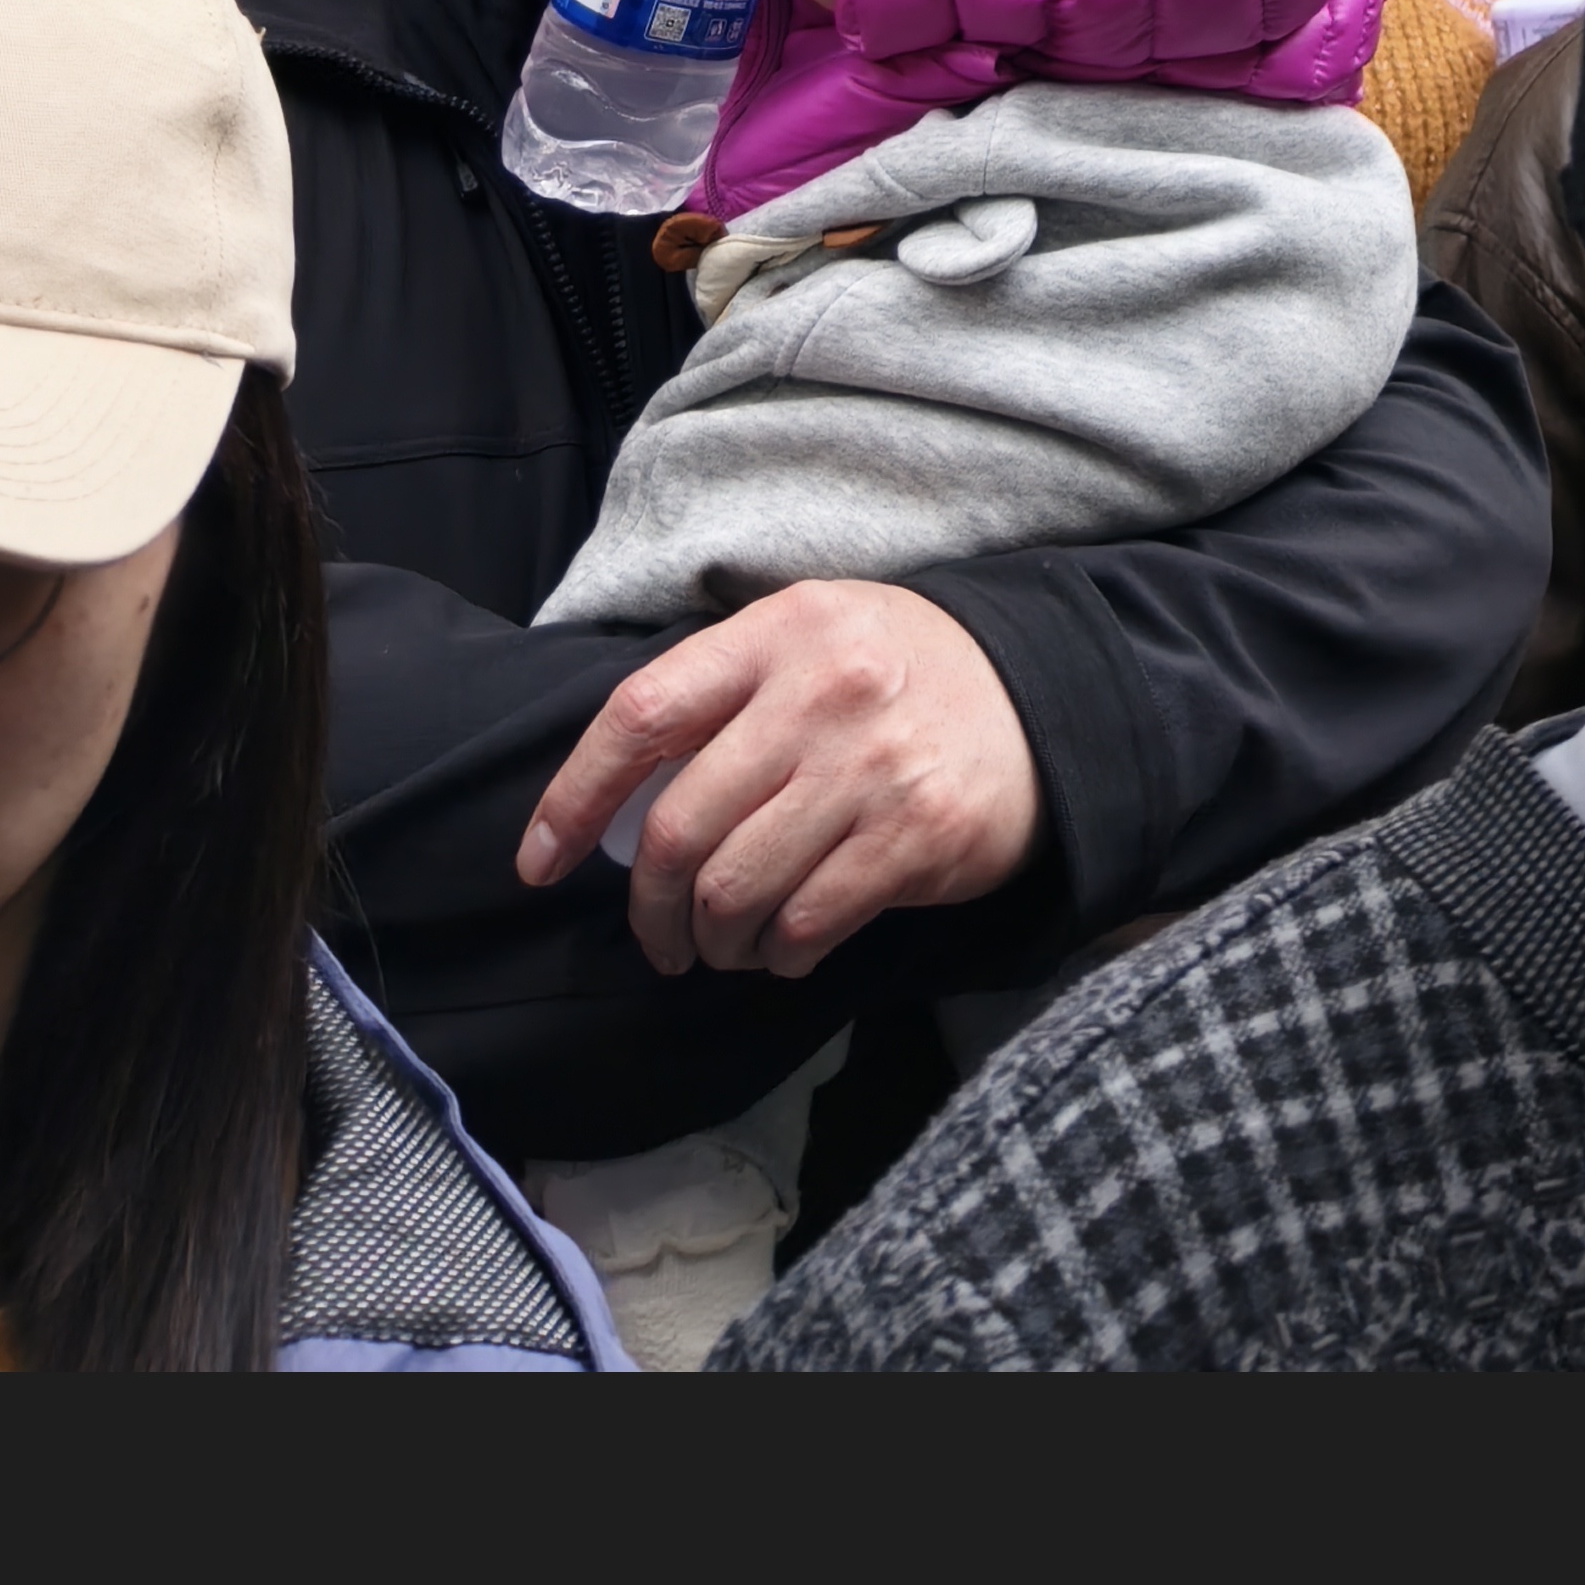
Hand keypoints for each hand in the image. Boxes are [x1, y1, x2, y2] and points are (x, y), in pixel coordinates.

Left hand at [516, 580, 1043, 975]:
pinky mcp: (919, 834)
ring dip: (713, 941)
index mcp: (779, 633)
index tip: (541, 863)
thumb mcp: (809, 641)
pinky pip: (809, 922)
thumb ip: (721, 698)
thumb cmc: (895, 678)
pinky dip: (781, 952)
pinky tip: (786, 945)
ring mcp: (874, 766)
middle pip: (680, 827)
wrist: (1043, 700)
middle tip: (658, 937)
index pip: (639, 715)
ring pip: (736, 889)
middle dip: (650, 907)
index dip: (573, 799)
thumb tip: (616, 807)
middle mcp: (823, 693)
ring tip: (723, 945)